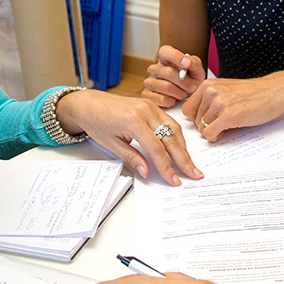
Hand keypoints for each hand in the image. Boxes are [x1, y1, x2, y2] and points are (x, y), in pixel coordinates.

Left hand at [54, 89, 201, 185]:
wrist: (90, 103)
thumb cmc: (97, 122)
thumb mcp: (111, 145)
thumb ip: (132, 158)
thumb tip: (147, 171)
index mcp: (133, 121)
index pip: (156, 148)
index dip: (167, 166)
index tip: (174, 179)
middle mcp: (145, 111)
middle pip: (170, 138)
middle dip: (183, 159)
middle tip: (194, 173)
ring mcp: (150, 107)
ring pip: (173, 129)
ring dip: (183, 148)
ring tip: (190, 164)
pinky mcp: (152, 106)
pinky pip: (169, 122)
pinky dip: (176, 136)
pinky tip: (180, 148)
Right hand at [142, 45, 204, 107]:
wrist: (186, 96)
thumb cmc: (190, 80)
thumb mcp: (196, 70)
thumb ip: (194, 63)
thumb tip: (188, 61)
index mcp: (165, 58)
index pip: (166, 52)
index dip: (176, 57)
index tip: (187, 64)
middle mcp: (154, 68)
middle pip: (169, 73)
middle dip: (184, 82)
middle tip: (191, 87)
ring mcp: (148, 82)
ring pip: (166, 87)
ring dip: (180, 93)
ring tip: (182, 93)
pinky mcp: (147, 95)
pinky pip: (162, 99)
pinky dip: (172, 101)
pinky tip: (173, 99)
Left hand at [181, 75, 283, 141]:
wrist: (274, 92)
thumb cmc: (253, 93)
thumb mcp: (225, 90)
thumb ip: (209, 99)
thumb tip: (195, 117)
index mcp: (207, 85)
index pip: (187, 108)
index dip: (196, 118)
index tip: (207, 120)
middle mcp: (210, 91)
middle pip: (193, 120)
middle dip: (205, 126)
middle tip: (220, 124)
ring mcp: (219, 103)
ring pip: (201, 128)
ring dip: (213, 131)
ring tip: (226, 126)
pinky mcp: (228, 115)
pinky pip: (209, 134)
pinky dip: (216, 137)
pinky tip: (226, 132)